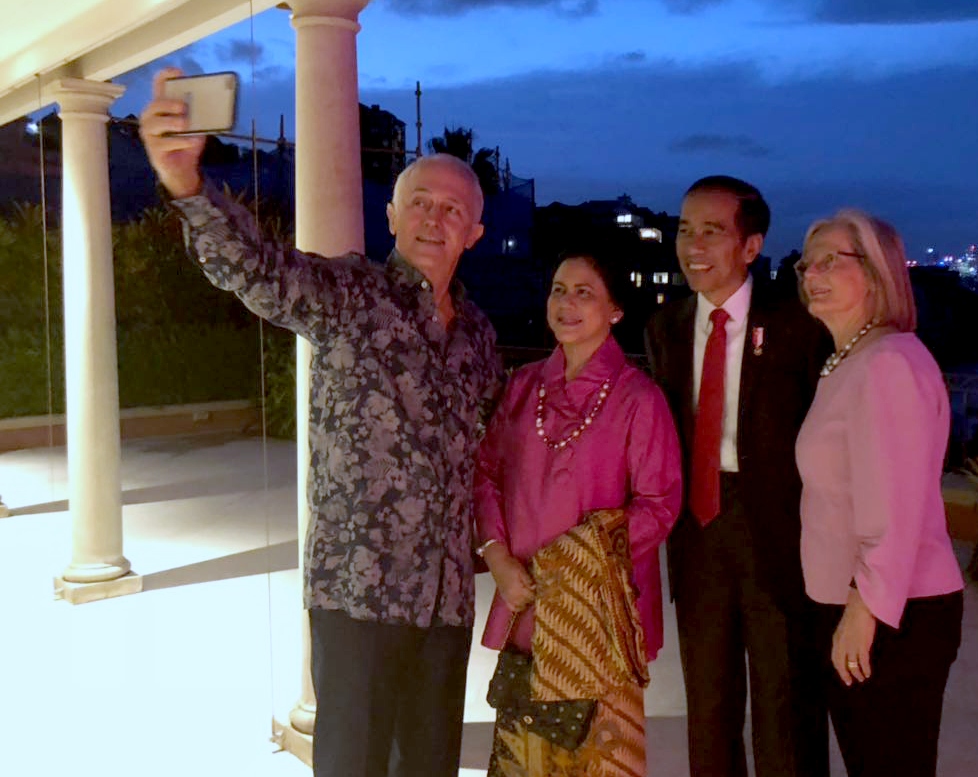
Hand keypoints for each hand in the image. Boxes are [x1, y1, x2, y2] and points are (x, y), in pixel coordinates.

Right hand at [138, 68, 204, 197]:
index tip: (176, 72)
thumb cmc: (187, 144)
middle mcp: (151, 118)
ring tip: (185, 124)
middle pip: (155, 105)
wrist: (183, 170)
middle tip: (183, 107)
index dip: (165, 77)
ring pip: (156, 123)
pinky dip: (180, 141)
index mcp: (161, 107)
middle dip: (168, 104)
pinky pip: (165, 143)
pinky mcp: (153, 149)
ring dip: (173, 122)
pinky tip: (191, 142)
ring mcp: (149, 134)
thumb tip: (212, 103)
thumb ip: (198, 115)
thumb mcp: (195, 126)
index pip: (159, 86)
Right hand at [484, 543, 534, 612]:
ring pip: (520, 607)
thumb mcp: (522, 571)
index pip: (531, 597)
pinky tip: (521, 603)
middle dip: (532, 598)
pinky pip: (512, 607)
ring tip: (529, 596)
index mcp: (518, 590)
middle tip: (536, 591)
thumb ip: (529, 581)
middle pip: (526, 603)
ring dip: (526, 603)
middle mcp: (512, 597)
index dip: (537, 593)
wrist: (498, 562)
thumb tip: (535, 588)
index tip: (541, 589)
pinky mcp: (504, 597)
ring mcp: (507, 598)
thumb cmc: (510, 565)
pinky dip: (517, 607)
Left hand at [831, 586, 876, 685]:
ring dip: (857, 674)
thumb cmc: (854, 616)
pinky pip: (863, 661)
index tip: (844, 675)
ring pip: (852, 665)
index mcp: (836, 640)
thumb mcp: (845, 630)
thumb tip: (849, 649)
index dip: (839, 668)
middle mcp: (841, 645)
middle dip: (845, 675)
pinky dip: (865, 669)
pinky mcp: (862, 645)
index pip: (835, 659)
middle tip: (850, 683)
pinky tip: (868, 674)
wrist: (860, 608)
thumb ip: (845, 639)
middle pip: (841, 664)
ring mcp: (851, 645)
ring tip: (861, 679)